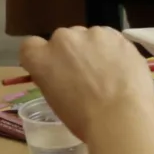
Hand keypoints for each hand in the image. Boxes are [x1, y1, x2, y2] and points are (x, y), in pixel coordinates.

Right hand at [15, 25, 153, 142]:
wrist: (122, 118)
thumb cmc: (85, 120)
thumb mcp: (56, 101)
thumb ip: (53, 78)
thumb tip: (62, 75)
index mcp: (40, 58)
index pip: (31, 47)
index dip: (42, 57)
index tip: (52, 69)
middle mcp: (62, 39)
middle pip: (62, 40)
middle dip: (70, 53)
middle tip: (85, 75)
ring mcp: (90, 33)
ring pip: (88, 37)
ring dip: (92, 49)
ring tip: (108, 73)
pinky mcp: (115, 34)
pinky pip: (109, 38)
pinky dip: (112, 50)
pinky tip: (122, 69)